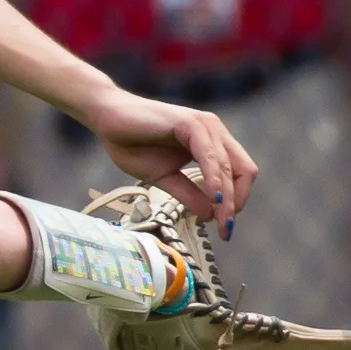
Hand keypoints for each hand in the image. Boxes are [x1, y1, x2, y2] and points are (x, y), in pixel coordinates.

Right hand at [79, 88, 257, 227]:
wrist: (107, 119)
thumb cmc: (132, 143)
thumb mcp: (164, 177)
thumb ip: (188, 193)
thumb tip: (211, 215)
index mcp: (212, 142)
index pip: (239, 174)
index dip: (237, 201)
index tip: (224, 228)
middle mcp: (214, 131)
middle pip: (243, 171)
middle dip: (236, 204)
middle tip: (226, 230)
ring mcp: (204, 125)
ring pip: (229, 166)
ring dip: (227, 197)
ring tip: (221, 221)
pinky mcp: (190, 122)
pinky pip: (209, 155)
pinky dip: (214, 178)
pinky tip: (212, 198)